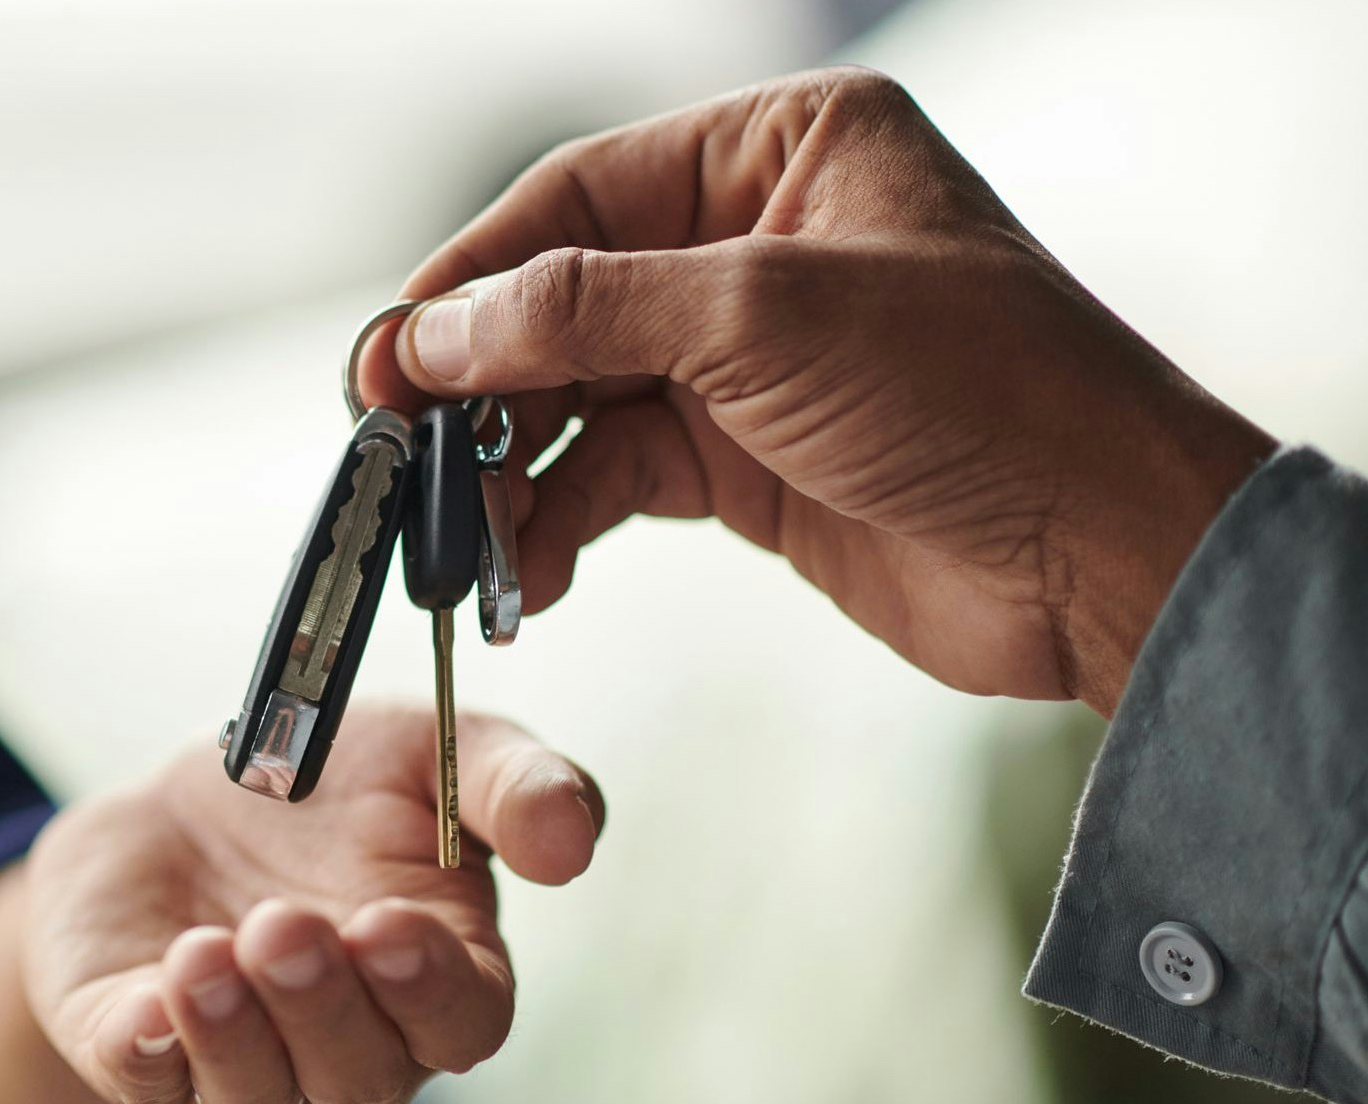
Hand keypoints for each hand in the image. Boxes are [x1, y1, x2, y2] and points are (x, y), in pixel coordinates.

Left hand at [24, 707, 602, 1103]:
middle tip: (285, 928)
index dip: (430, 988)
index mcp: (437, 978)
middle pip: (361, 1074)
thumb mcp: (429, 750)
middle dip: (323, 1006)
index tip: (387, 927)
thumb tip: (573, 837)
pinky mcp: (139, 1046)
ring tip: (206, 951)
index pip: (460, 1021)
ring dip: (234, 1030)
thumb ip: (512, 785)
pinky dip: (146, 1050)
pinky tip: (146, 1007)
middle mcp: (349, 1041)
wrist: (185, 795)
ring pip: (255, 1091)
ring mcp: (244, 1059)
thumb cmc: (330, 786)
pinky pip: (143, 1076)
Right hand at [372, 67, 1275, 714]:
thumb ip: (580, 313)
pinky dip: (561, 520)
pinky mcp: (747, 459)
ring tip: (455, 538)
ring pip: (579, 397)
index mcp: (779, 149)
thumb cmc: (978, 392)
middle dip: (479, 385)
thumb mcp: (761, 319)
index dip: (469, 274)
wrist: (1101, 558)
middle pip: (563, 298)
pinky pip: (616, 474)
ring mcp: (748, 356)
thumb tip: (430, 330)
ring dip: (511, 469)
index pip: (577, 194)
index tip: (386, 354)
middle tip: (394, 452)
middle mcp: (755, 240)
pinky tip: (525, 570)